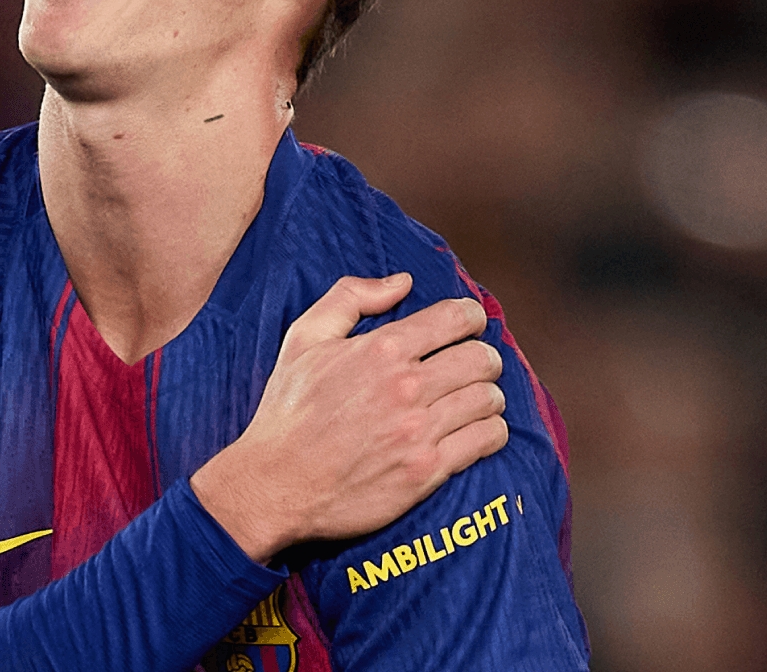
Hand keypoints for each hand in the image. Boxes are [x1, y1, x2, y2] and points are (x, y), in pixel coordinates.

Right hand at [190, 273, 508, 562]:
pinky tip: (477, 429)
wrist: (275, 484)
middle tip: (475, 363)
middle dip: (484, 356)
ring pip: (489, 399)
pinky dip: (491, 431)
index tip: (469, 325)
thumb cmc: (287, 411)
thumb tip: (402, 282)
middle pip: (481, 358)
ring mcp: (419, 431)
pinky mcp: (426, 471)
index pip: (456, 317)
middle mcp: (406, 387)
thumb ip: (351, 297)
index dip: (471, 316)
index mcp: (381, 349)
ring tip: (476, 398)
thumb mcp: (304, 338)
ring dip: (489, 394)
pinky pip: (486, 440)